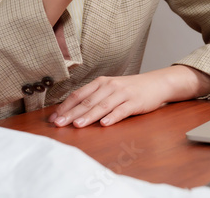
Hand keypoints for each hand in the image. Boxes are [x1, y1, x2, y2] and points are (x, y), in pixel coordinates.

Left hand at [49, 66, 209, 127]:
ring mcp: (122, 93)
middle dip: (71, 113)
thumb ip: (94, 98)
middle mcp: (110, 86)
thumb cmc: (130, 89)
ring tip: (77, 125)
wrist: (156, 83)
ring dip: (89, 116)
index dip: (65, 107)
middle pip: (87, 101)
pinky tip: (104, 124)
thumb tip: (72, 111)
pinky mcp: (135, 102)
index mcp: (101, 83)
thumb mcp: (111, 89)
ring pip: (102, 105)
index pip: (79, 95)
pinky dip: (112, 117)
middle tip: (59, 124)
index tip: (53, 119)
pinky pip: (122, 110)